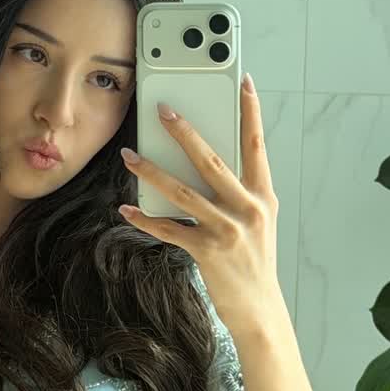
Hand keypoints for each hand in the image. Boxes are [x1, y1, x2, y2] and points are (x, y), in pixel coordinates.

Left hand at [116, 77, 283, 338]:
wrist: (259, 309)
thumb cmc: (254, 262)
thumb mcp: (257, 222)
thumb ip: (238, 193)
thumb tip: (206, 165)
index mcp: (262, 195)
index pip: (256, 144)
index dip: (250, 111)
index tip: (243, 81)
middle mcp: (247, 207)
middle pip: (210, 160)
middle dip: (184, 132)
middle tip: (163, 110)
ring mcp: (228, 229)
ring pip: (182, 191)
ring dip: (151, 171)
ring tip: (129, 156)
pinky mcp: (207, 250)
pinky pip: (169, 228)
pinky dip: (145, 218)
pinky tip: (127, 208)